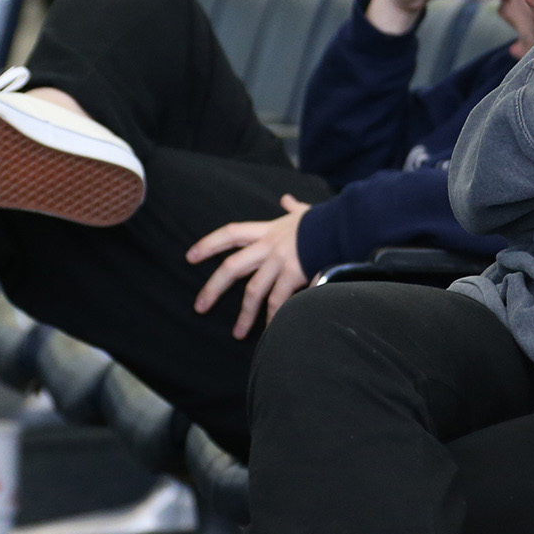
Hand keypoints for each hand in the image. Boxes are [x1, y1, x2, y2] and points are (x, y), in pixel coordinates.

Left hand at [187, 195, 310, 339]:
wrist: (343, 225)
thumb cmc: (324, 220)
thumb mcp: (303, 212)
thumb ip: (292, 208)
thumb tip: (286, 200)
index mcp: (267, 230)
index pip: (231, 234)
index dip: (208, 244)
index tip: (190, 257)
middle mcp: (268, 246)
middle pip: (232, 267)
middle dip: (213, 287)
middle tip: (199, 307)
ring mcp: (279, 261)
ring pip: (253, 291)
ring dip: (244, 314)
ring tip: (238, 333)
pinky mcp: (293, 274)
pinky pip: (279, 301)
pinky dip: (274, 317)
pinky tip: (270, 330)